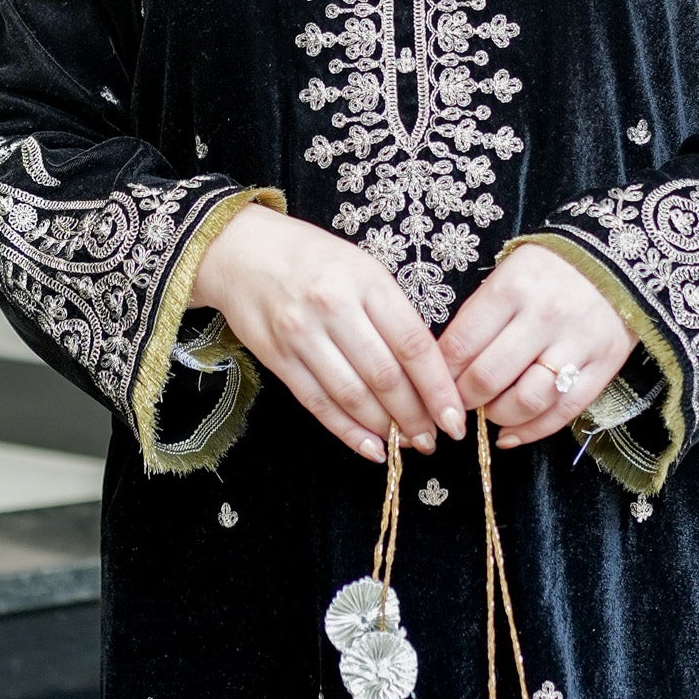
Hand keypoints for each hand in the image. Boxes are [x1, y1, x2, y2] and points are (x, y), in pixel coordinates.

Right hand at [189, 203, 466, 463]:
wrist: (242, 251)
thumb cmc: (313, 258)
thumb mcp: (362, 268)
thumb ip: (392, 312)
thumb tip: (428, 370)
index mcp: (365, 280)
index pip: (412, 344)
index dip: (438, 388)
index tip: (456, 416)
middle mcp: (333, 307)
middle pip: (385, 376)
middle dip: (416, 416)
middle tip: (435, 439)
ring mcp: (301, 335)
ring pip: (352, 395)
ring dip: (385, 428)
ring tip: (408, 444)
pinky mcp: (277, 358)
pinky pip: (318, 403)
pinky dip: (347, 431)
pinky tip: (371, 447)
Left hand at [437, 242, 638, 448]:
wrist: (615, 259)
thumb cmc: (548, 270)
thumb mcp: (506, 274)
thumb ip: (479, 317)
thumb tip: (448, 368)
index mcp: (512, 289)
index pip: (461, 345)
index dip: (440, 374)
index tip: (436, 383)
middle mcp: (544, 316)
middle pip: (488, 378)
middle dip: (465, 399)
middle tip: (459, 401)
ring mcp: (577, 343)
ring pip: (526, 401)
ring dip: (498, 416)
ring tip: (490, 411)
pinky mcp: (604, 364)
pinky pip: (563, 411)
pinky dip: (532, 431)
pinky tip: (511, 434)